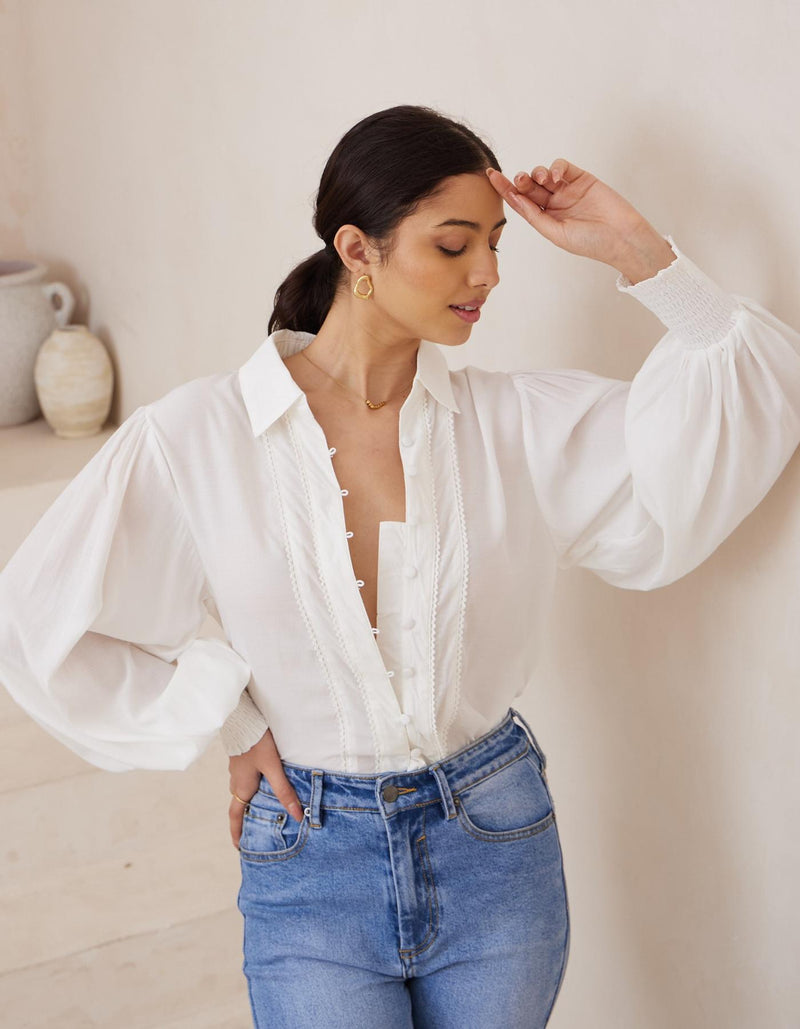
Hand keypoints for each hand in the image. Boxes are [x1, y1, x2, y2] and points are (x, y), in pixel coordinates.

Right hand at [228, 728, 304, 849]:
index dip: (237, 833)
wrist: (242, 718)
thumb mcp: (273, 768)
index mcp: (242, 788)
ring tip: (264, 807)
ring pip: (243, 790)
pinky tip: (265, 781)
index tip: (240, 847)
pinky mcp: (241, 758)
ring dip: (250, 802)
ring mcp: (237, 769)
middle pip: (240, 805)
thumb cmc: (256, 743)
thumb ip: (284, 791)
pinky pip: (245, 778)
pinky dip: (253, 786)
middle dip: (246, 819)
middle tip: (255, 830)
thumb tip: (297, 816)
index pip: (236, 817)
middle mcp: (236, 781)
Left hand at [486, 160, 674, 280]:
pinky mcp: (582, 178)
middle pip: (530, 186)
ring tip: (538, 178)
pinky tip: (554, 176)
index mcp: (545, 218)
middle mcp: (554, 203)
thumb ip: (535, 216)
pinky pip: (562, 167)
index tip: (491, 175)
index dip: (505, 188)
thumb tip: (514, 199)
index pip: (521, 201)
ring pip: (544, 174)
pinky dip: (555, 167)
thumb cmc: (590, 243)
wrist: (622, 238)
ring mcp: (568, 190)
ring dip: (536, 173)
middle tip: (519, 180)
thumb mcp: (556, 233)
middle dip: (521, 180)